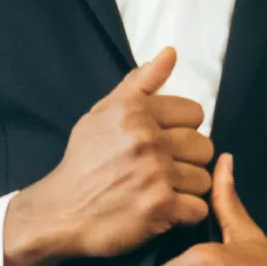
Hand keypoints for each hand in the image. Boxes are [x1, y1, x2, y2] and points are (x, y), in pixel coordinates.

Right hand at [8, 45, 214, 263]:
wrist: (61, 210)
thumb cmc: (84, 160)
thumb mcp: (104, 111)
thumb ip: (141, 82)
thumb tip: (171, 53)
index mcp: (136, 112)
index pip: (195, 114)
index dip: (184, 129)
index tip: (168, 140)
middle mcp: (148, 139)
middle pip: (204, 147)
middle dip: (189, 160)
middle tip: (167, 168)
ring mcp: (156, 174)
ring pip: (204, 179)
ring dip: (188, 188)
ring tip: (165, 189)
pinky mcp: (159, 208)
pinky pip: (198, 208)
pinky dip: (185, 213)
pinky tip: (166, 209)